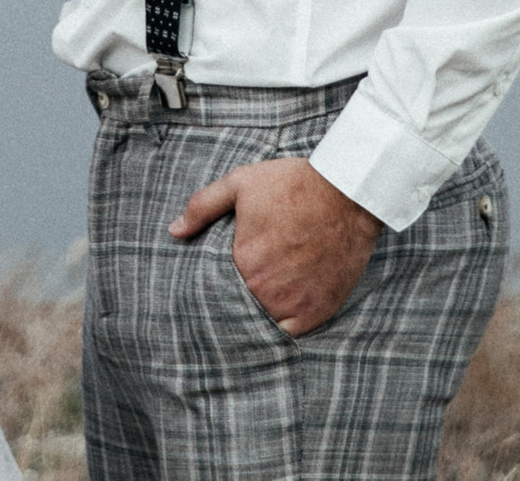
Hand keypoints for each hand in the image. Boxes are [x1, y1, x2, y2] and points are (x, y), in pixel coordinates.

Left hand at [171, 154, 379, 336]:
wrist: (345, 193)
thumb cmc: (292, 184)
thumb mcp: (241, 183)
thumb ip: (203, 206)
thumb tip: (174, 230)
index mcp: (243, 260)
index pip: (216, 288)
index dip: (214, 288)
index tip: (214, 287)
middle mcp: (265, 289)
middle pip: (240, 308)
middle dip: (234, 305)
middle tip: (235, 302)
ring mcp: (293, 304)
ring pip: (264, 324)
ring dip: (258, 317)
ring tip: (254, 310)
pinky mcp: (317, 312)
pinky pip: (290, 335)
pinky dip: (282, 329)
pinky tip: (277, 317)